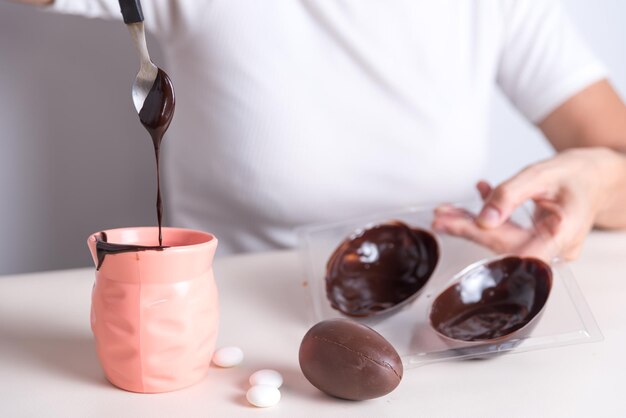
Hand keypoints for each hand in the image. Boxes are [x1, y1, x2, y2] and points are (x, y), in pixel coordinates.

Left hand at [432, 148, 625, 259]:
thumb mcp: (542, 173)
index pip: (513, 248)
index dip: (480, 238)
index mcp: (563, 236)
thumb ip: (511, 194)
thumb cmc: (580, 172)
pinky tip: (480, 194)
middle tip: (439, 217)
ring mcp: (547, 246)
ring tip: (446, 212)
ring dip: (473, 223)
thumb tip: (483, 219)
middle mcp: (555, 248)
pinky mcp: (538, 240)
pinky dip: (491, 214)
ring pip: (502, 238)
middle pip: (503, 244)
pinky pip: (509, 231)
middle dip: (468, 228)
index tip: (452, 226)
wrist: (601, 175)